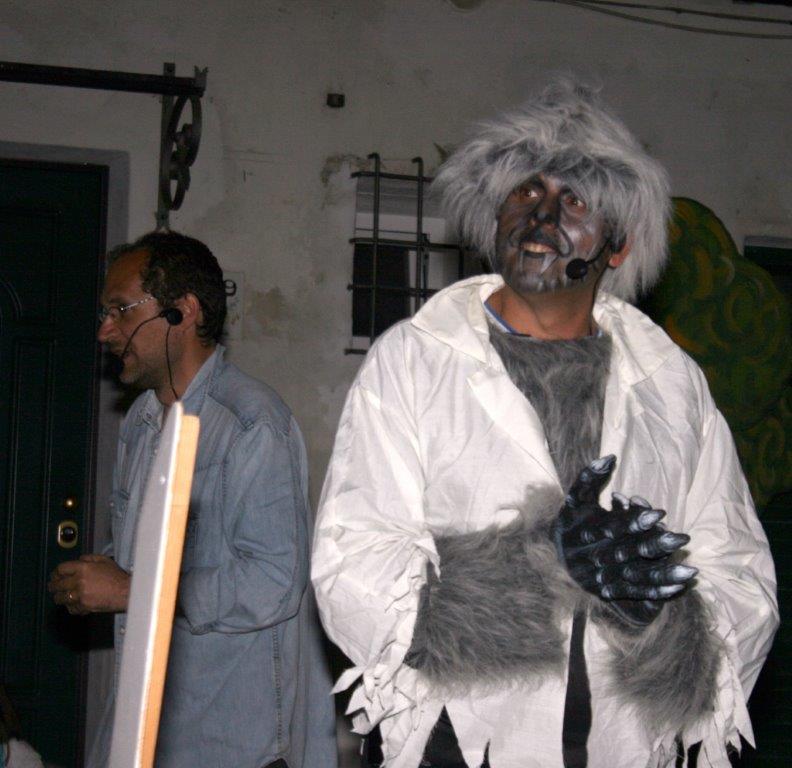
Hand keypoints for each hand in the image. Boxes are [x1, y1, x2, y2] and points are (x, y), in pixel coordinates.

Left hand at [48, 554, 129, 614]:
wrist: (125, 591)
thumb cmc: (116, 575)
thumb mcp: (104, 560)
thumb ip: (89, 558)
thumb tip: (78, 560)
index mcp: (83, 568)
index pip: (61, 569)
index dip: (56, 572)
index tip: (55, 576)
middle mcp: (79, 581)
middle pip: (57, 585)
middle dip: (53, 586)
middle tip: (52, 587)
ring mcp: (80, 595)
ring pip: (61, 598)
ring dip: (59, 597)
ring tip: (59, 597)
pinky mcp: (83, 606)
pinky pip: (70, 608)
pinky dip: (70, 606)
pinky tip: (72, 604)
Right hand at [554, 455, 696, 625]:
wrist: (551, 556)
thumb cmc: (572, 520)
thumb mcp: (575, 498)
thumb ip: (589, 477)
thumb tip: (610, 456)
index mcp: (579, 534)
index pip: (609, 528)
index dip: (632, 521)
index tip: (658, 514)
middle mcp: (586, 559)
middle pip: (623, 553)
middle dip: (653, 546)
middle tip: (681, 539)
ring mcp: (596, 579)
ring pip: (631, 576)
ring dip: (661, 575)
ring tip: (690, 571)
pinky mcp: (605, 593)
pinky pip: (633, 593)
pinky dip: (655, 591)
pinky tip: (677, 586)